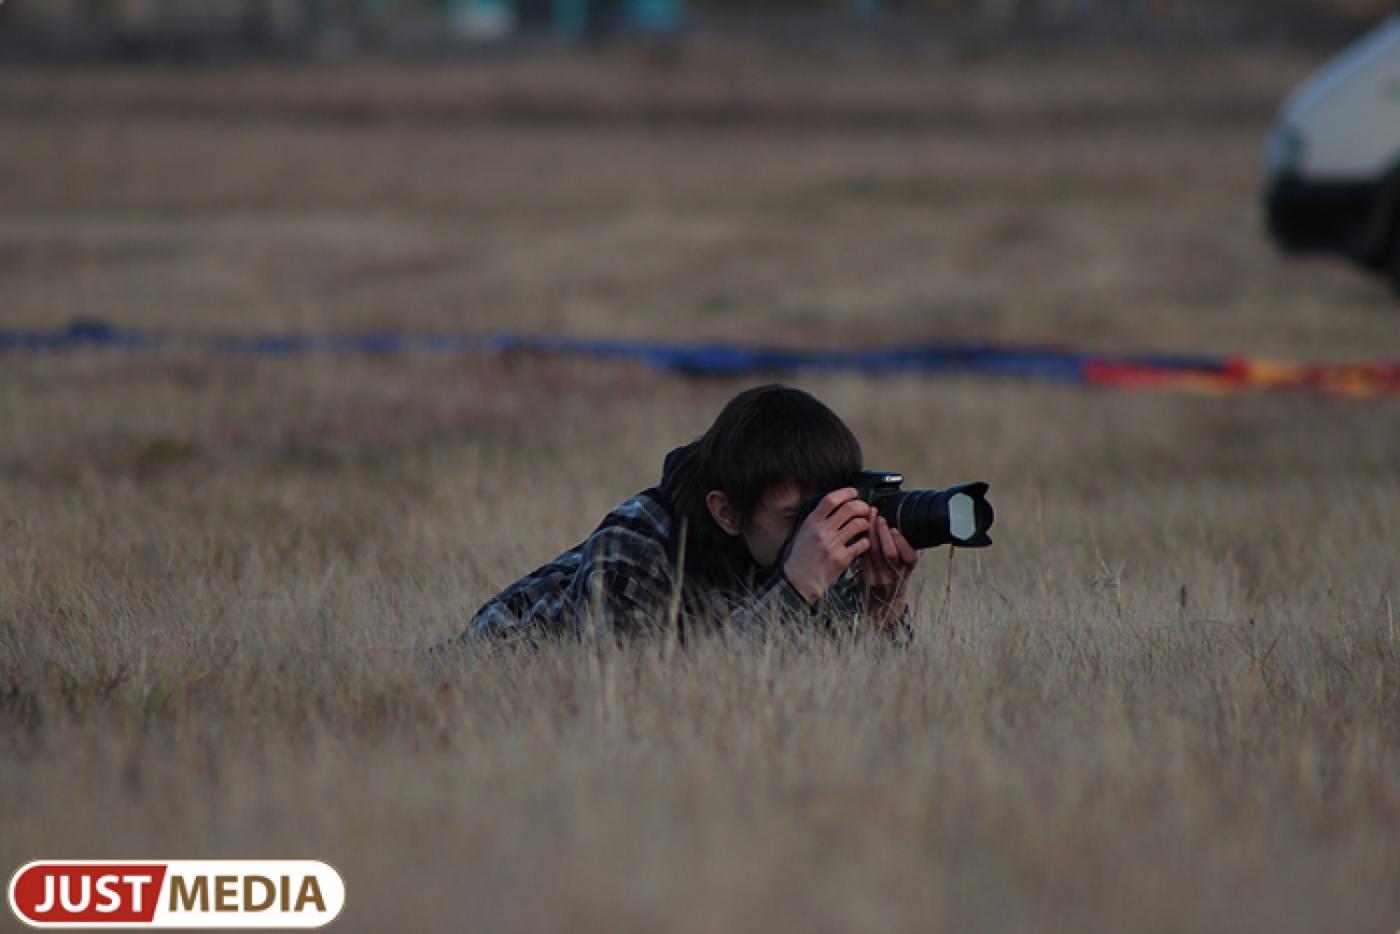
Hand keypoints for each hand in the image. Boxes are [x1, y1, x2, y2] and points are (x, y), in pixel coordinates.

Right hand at [782, 488, 871, 603]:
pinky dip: (866, 541)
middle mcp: (822, 532)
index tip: (854, 492)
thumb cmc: (801, 557)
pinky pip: (862, 544)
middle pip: (849, 509)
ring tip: (865, 525)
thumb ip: (818, 519)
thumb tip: (837, 506)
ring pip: (858, 524)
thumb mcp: (803, 532)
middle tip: (865, 509)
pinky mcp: (842, 559)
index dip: (846, 493)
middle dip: (862, 506)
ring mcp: (832, 545)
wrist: (798, 581)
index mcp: (811, 523)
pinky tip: (862, 542)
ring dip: (866, 523)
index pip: (830, 500)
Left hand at [862, 508, 918, 627]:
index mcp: (908, 569)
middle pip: (888, 553)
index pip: (908, 556)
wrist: (886, 601)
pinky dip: (863, 540)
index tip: (895, 529)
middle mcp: (895, 574)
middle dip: (882, 532)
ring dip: (871, 532)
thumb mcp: (909, 565)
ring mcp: (879, 576)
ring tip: (869, 517)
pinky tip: (862, 528)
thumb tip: (919, 530)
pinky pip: (864, 555)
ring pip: (874, 552)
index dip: (901, 542)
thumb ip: (912, 550)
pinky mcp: (867, 575)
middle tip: (878, 516)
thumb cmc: (899, 577)